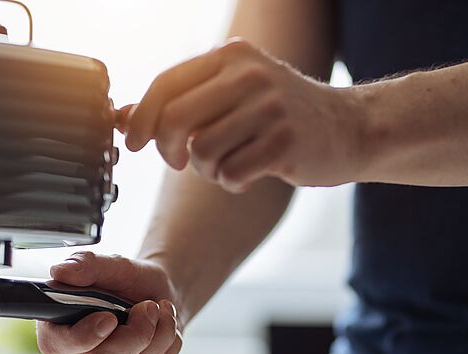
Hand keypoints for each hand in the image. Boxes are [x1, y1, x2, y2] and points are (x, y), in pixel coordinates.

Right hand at [35, 252, 182, 353]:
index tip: (109, 317)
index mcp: (57, 330)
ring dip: (159, 332)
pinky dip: (168, 342)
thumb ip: (84, 265)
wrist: (154, 296)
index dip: (85, 335)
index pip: (61, 344)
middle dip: (136, 332)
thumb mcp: (109, 265)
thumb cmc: (125, 281)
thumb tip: (60, 272)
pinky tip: (162, 326)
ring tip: (159, 308)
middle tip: (150, 306)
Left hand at [120, 38, 362, 191]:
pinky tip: (250, 174)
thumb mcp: (229, 96)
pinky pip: (230, 173)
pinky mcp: (284, 141)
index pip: (166, 84)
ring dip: (207, 171)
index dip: (141, 119)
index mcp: (231, 57)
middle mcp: (249, 75)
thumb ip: (178, 102)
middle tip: (182, 162)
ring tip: (229, 164)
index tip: (134, 144)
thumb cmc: (276, 116)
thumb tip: (119, 117)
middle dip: (169, 150)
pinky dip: (232, 182)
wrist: (348, 128)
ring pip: (202, 153)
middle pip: (176, 121)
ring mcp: (270, 107)